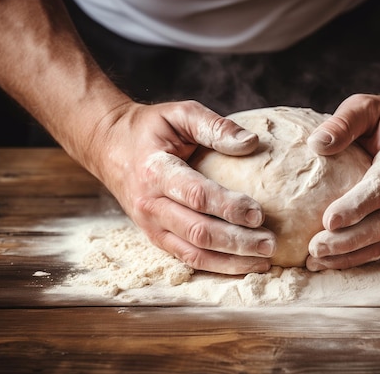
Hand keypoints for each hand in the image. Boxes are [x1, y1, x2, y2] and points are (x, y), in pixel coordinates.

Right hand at [87, 100, 275, 274]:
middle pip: (198, 231)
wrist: (109, 146)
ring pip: (193, 253)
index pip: (196, 195)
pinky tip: (242, 265)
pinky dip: (216, 266)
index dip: (228, 207)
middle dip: (237, 241)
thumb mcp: (180, 114)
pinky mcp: (155, 237)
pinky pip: (186, 258)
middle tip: (271, 243)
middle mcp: (150, 203)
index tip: (259, 213)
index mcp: (156, 170)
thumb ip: (215, 126)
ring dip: (230, 261)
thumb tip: (251, 142)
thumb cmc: (150, 128)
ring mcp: (150, 225)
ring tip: (264, 262)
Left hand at [305, 92, 379, 270]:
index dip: (356, 207)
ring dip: (349, 255)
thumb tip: (316, 143)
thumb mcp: (367, 107)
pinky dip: (355, 257)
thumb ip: (344, 122)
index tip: (328, 220)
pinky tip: (328, 262)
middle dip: (348, 241)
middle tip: (314, 248)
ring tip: (315, 261)